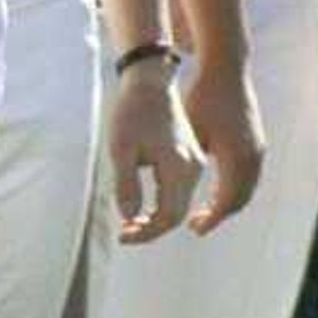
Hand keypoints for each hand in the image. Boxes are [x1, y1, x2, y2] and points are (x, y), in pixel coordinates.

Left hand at [103, 61, 203, 243]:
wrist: (150, 81)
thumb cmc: (132, 112)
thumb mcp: (120, 148)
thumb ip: (125, 184)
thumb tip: (131, 217)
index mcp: (180, 166)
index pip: (168, 216)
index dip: (146, 232)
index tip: (122, 236)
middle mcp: (195, 167)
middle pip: (177, 214)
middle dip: (151, 229)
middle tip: (123, 233)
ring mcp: (196, 162)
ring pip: (181, 204)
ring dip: (157, 219)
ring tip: (130, 223)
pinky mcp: (193, 156)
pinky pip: (182, 192)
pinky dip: (164, 205)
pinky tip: (143, 208)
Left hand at [180, 47, 266, 235]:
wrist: (228, 68)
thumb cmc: (202, 97)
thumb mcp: (189, 133)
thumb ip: (182, 164)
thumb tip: (167, 192)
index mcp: (235, 159)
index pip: (224, 203)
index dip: (209, 219)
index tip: (191, 229)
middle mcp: (253, 158)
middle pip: (238, 200)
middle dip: (218, 215)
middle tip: (195, 224)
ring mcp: (258, 150)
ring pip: (245, 189)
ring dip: (226, 203)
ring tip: (203, 210)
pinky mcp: (258, 141)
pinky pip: (248, 176)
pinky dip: (233, 188)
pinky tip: (215, 187)